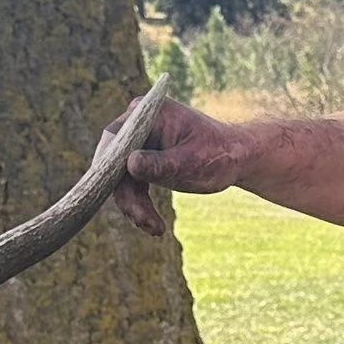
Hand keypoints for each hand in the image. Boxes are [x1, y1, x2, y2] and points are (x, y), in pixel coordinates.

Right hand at [100, 96, 242, 234]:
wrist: (236, 159)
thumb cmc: (219, 154)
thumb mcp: (191, 162)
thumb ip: (160, 163)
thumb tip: (130, 164)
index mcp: (148, 113)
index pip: (114, 137)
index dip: (107, 164)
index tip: (110, 190)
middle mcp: (138, 125)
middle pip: (114, 162)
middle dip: (125, 194)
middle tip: (141, 220)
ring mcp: (140, 143)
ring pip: (122, 179)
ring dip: (135, 206)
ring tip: (155, 229)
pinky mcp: (144, 161)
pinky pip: (132, 186)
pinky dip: (141, 206)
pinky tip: (155, 226)